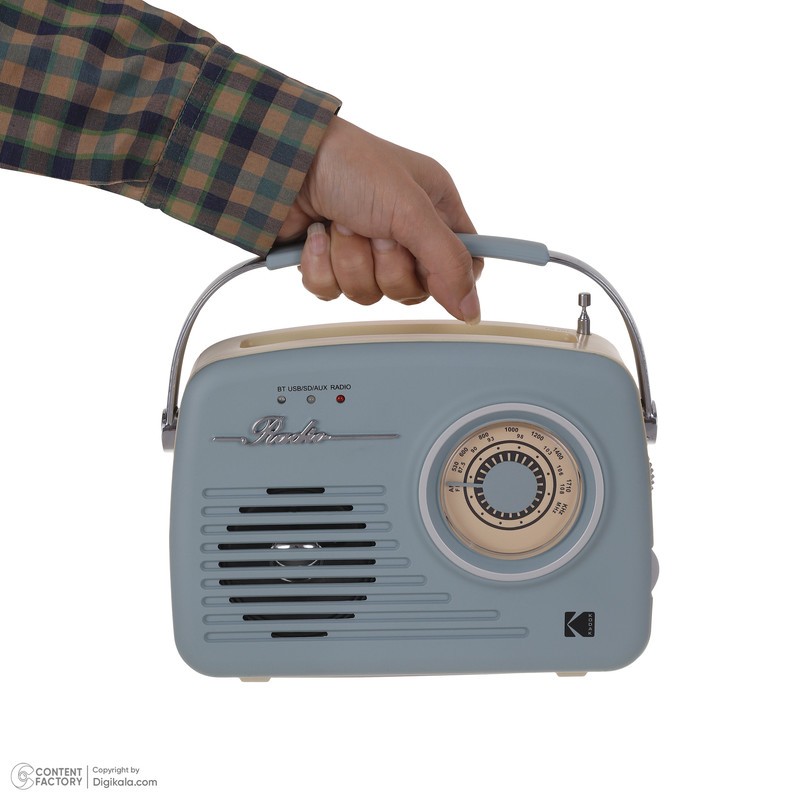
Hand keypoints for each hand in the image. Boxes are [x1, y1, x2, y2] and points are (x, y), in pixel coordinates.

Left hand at [277, 117, 481, 322]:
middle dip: (386, 264)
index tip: (429, 270)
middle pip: (412, 289)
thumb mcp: (411, 209)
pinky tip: (316, 235)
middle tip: (374, 231)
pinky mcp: (329, 263)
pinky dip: (321, 266)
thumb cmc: (350, 165)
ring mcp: (365, 251)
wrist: (283, 160)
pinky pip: (332, 293)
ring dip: (350, 261)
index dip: (448, 277)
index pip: (462, 264)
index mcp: (434, 210)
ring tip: (340, 224)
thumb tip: (471, 310)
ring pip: (370, 294)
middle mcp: (403, 233)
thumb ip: (448, 261)